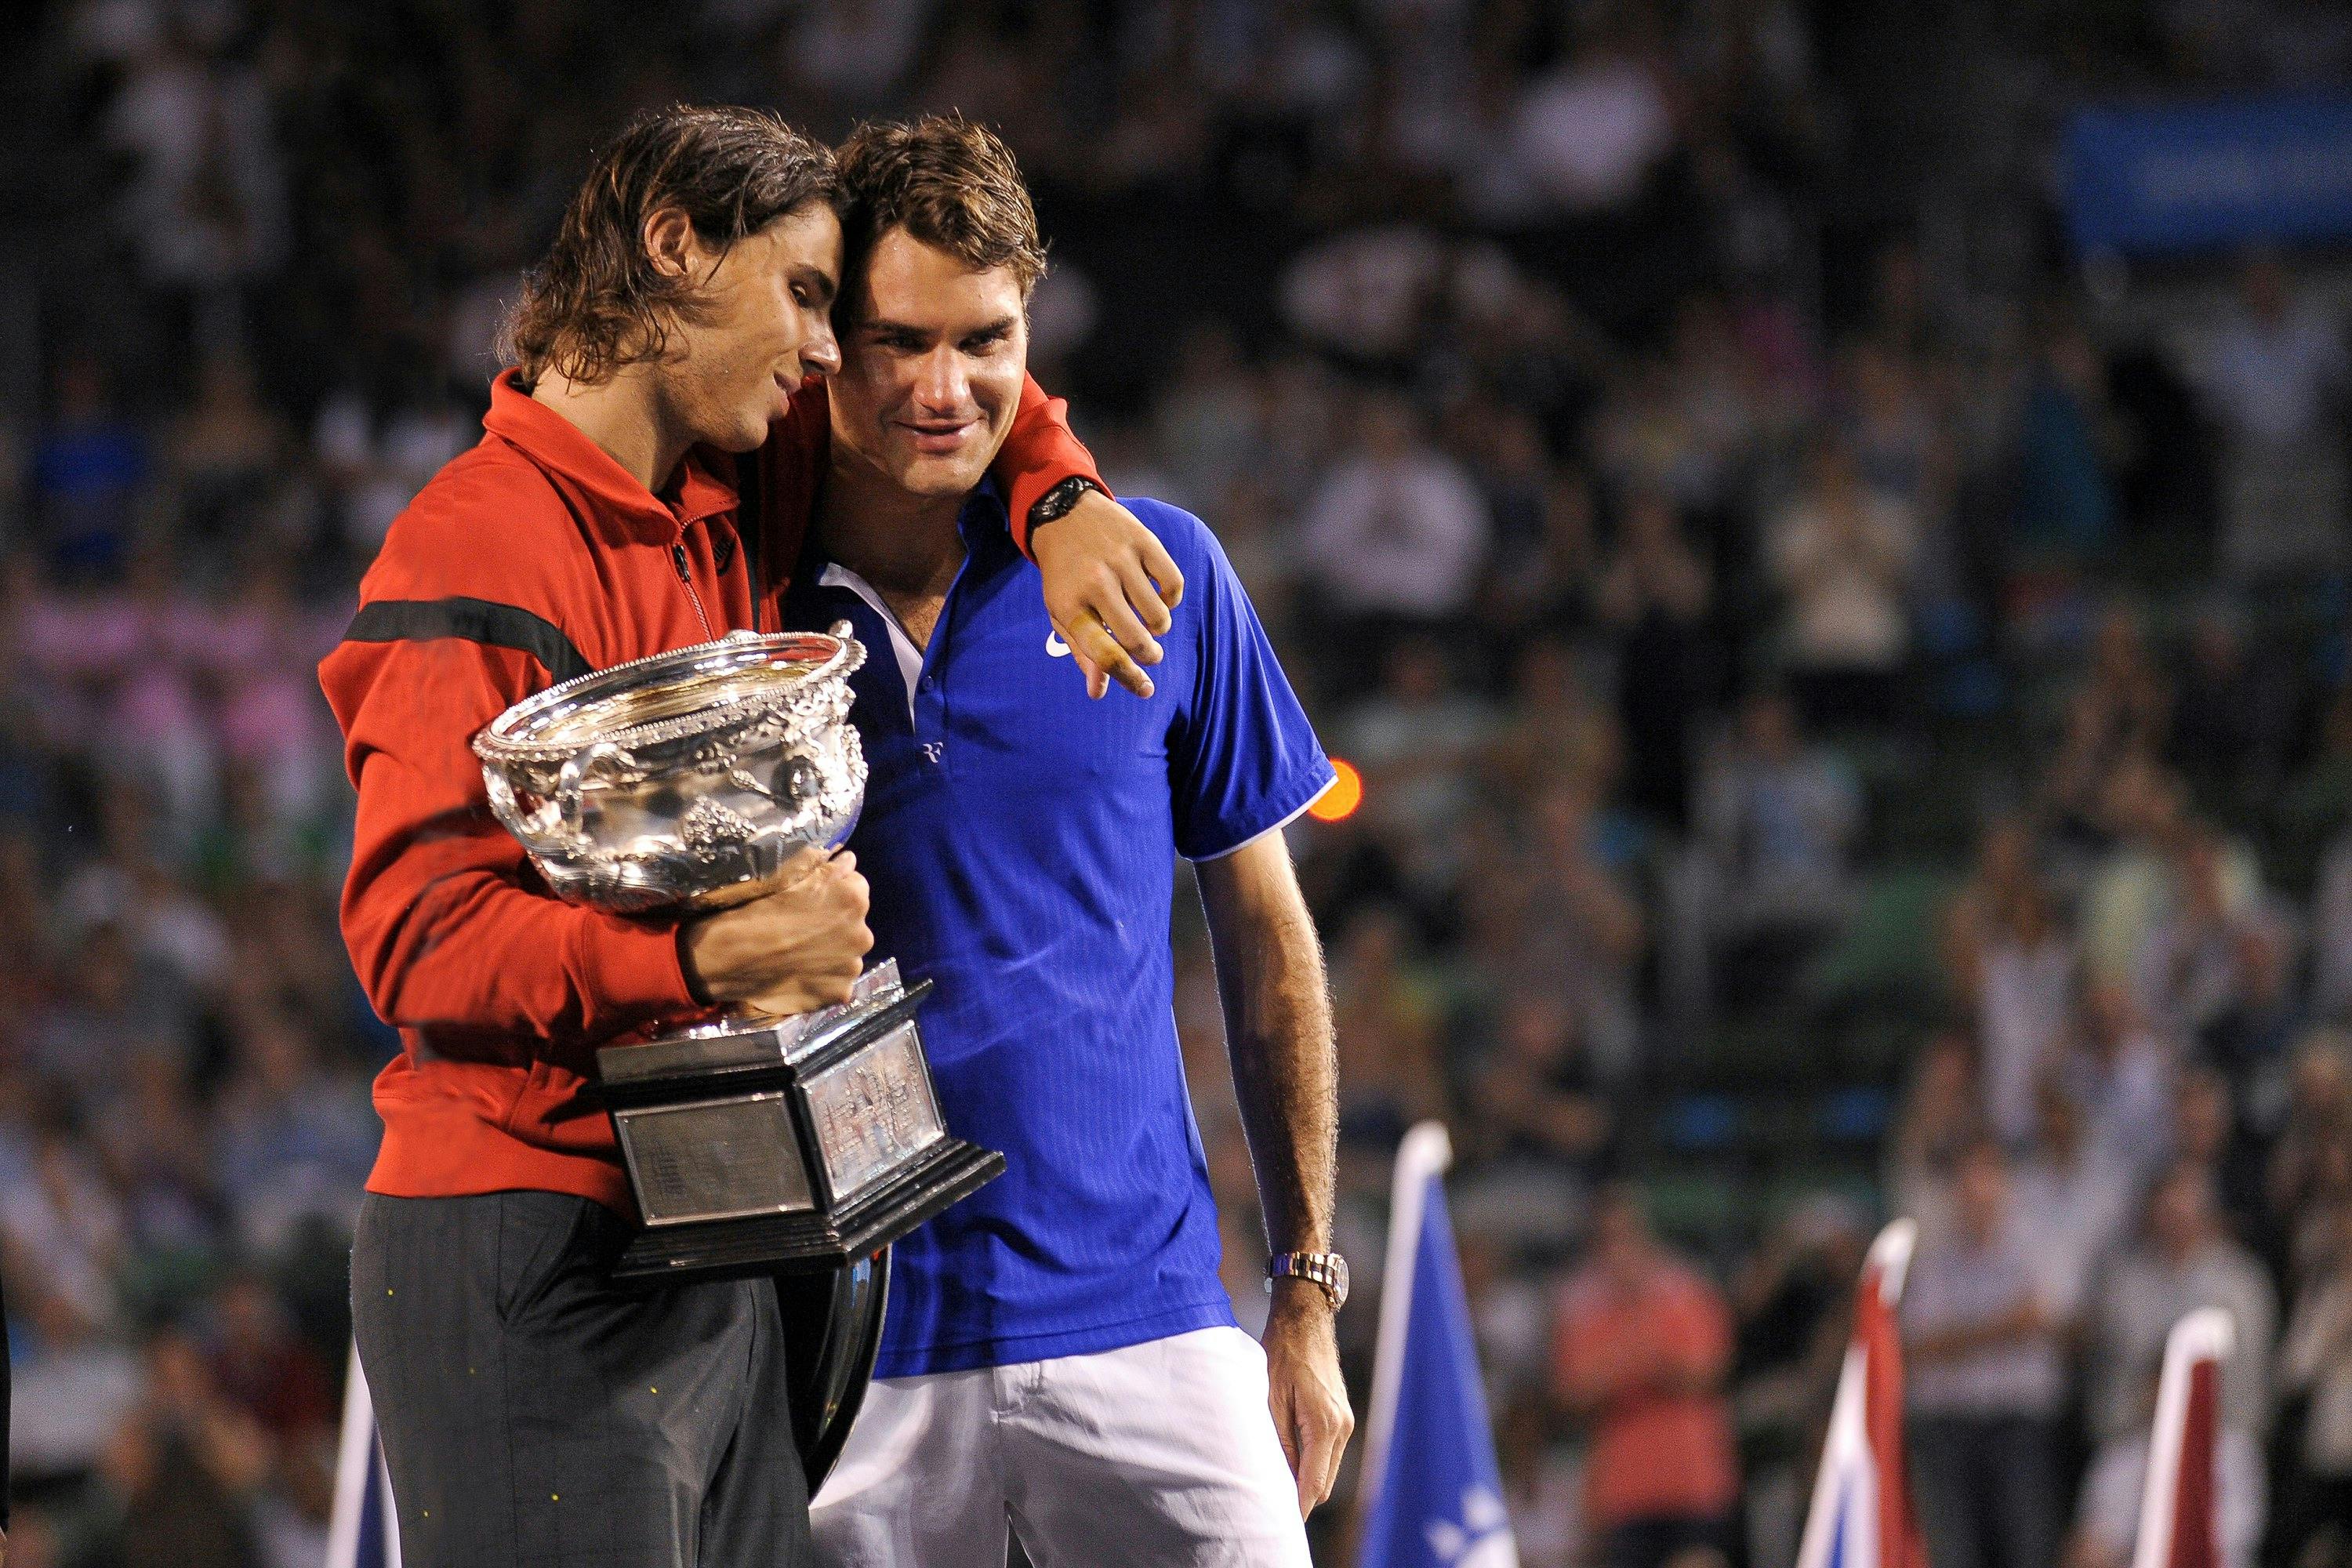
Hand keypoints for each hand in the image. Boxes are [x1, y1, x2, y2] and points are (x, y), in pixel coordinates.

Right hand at [680, 847, 871, 1014]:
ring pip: (847, 954)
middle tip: (800, 930)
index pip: (855, 886)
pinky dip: (823, 979)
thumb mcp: (788, 875)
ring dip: (830, 953)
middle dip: (834, 924)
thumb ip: (825, 866)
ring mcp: (852, 967)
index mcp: (853, 897)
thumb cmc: (757, 909)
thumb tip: (848, 861)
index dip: (831, 892)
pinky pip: (837, 982)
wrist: (730, 958)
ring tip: (797, 954)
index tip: (809, 900)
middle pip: (853, 923)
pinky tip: (798, 974)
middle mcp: (862, 933)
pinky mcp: (841, 993)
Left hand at [1031, 489, 1183, 698]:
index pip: (1104, 654)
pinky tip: (1160, 598)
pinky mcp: (1143, 541)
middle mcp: (1095, 582)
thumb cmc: (1064, 574)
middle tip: (1149, 653)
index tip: (1146, 690)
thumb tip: (1099, 691)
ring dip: (1159, 628)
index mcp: (1070, 605)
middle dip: (1149, 655)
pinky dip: (1171, 599)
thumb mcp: (1062, 612)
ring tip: (1149, 623)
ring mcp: (1120, 560)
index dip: (1128, 678)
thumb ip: (1082, 651)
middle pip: (1136, 640)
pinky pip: (1173, 584)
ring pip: (1158, 616)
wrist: (1063, 513)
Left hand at [1262, 1282, 1353, 1515]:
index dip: (1298, 1505)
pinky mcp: (1342, 1414)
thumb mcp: (1271, 1397)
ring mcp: (1345, 1420)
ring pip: (1328, 1468)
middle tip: (1273, 1506)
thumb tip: (1280, 1476)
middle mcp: (1342, 1426)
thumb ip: (1278, 1440)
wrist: (1305, 1319)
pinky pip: (1329, 1451)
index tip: (1282, 1520)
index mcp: (1325, 1424)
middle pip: (1325, 1481)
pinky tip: (1290, 1461)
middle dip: (1303, 1496)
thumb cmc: (1284, 1352)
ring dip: (1307, 1479)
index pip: (1314, 1481)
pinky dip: (1313, 1462)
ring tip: (1278, 1485)